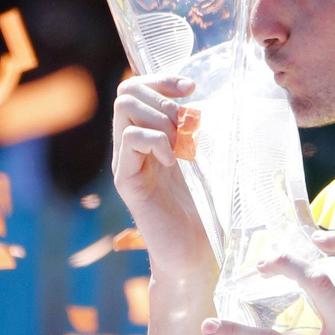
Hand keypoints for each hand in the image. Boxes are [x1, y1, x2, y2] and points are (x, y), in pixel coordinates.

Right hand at [111, 74, 213, 278]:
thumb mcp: (210, 161)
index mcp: (150, 137)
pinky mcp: (127, 181)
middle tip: (186, 125)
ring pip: (124, 108)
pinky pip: (130, 138)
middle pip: (126, 92)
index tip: (191, 88)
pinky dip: (156, 140)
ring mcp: (127, 163)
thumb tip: (209, 99)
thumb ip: (200, 131)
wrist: (199, 255)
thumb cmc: (209, 212)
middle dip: (161, 97)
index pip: (138, 88)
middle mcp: (133, 147)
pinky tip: (174, 160)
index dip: (162, 79)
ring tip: (181, 143)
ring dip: (160, 116)